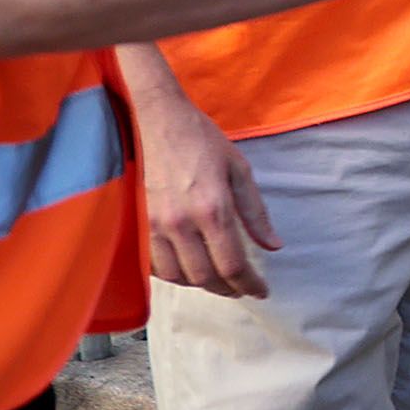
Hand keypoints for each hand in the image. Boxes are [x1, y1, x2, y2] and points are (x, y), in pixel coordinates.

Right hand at [135, 80, 278, 296]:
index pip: (232, 264)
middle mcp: (181, 223)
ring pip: (177, 276)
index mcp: (212, 208)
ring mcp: (154, 225)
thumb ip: (255, 212)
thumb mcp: (238, 169)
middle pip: (204, 277)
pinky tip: (187, 266)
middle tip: (241, 288)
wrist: (152, 119)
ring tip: (217, 279)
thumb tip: (273, 245)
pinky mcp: (136, 223)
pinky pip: (153, 265)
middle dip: (227, 289)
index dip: (249, 284)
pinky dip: (173, 273)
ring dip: (200, 284)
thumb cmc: (198, 139)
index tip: (260, 291)